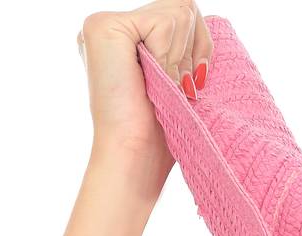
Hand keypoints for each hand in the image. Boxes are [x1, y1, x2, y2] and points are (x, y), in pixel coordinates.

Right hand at [77, 4, 213, 195]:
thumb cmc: (157, 131)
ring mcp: (103, 24)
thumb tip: (194, 16)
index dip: (198, 48)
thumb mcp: (176, 77)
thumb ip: (181, 43)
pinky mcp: (103, 27)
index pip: (181, 14)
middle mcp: (112, 27)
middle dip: (192, 51)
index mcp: (127, 38)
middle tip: (173, 88)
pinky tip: (150, 80)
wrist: (135, 155)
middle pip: (183, 7)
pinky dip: (167, 57)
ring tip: (159, 87)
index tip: (188, 85)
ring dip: (179, 58)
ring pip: (178, 11)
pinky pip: (164, 23)